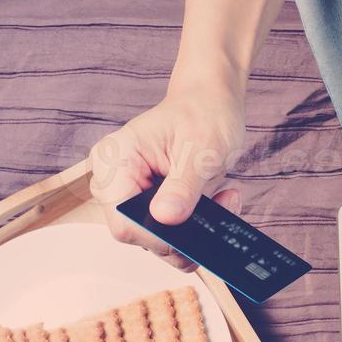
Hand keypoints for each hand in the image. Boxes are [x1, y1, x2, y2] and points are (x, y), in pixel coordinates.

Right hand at [90, 79, 245, 270]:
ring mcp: (134, 194)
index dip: (157, 236)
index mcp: (115, 160)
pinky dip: (201, 227)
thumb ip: (183, 186)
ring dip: (197, 231)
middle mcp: (117, 180)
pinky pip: (174, 232)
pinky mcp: (153, 203)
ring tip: (225, 198)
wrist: (211, 102)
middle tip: (221, 207)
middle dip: (184, 234)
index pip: (123, 221)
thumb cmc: (203, 114)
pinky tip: (222, 200)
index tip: (193, 231)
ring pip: (160, 239)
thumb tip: (165, 218)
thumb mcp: (201, 150)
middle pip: (140, 235)